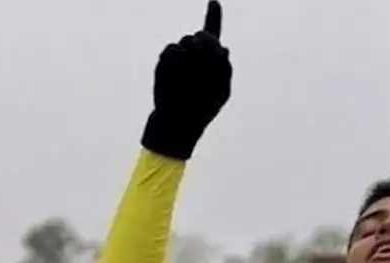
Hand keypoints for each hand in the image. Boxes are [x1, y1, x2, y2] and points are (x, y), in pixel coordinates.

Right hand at [142, 0, 232, 159]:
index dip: (214, 16)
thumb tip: (223, 46)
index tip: (214, 1)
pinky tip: (178, 73)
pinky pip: (172, 50)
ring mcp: (180, 58)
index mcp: (212, 61)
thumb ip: (224, 68)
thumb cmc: (203, 110)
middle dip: (206, 40)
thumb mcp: (221, 91)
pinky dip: (177, 59)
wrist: (179, 123)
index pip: (213, 35)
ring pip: (187, 40)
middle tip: (206, 50)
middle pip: (201, 35)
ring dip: (193, 49)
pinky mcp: (165, 63)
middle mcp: (195, 56)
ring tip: (193, 68)